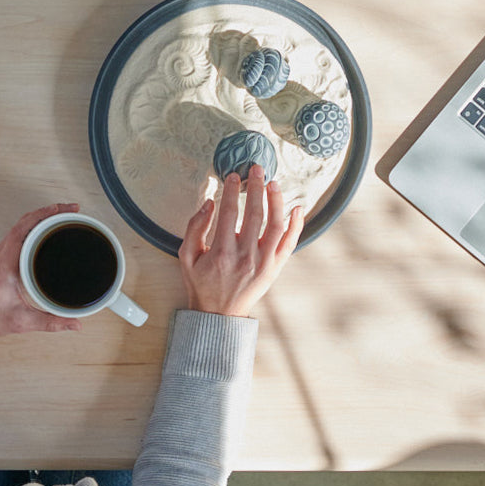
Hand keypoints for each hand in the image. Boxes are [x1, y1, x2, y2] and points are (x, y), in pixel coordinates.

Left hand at [0, 203, 82, 350]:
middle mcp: (0, 254)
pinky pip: (19, 235)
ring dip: (43, 219)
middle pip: (26, 221)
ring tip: (63, 219)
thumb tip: (74, 323)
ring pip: (22, 227)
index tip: (64, 210)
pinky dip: (35, 229)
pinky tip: (47, 234)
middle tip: (72, 210)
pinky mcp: (0, 258)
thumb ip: (51, 322)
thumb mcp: (21, 321)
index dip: (46, 214)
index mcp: (5, 263)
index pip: (25, 228)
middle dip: (51, 212)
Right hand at [178, 165, 303, 316]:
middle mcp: (245, 255)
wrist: (219, 315)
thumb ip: (195, 227)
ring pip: (276, 225)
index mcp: (222, 251)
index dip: (231, 190)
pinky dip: (296, 226)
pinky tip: (297, 208)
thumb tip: (210, 203)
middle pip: (254, 213)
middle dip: (256, 187)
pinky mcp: (274, 268)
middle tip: (257, 169)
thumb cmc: (202, 285)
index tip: (233, 176)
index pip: (229, 211)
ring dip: (276, 201)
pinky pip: (289, 244)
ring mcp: (263, 262)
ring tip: (273, 183)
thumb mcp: (187, 256)